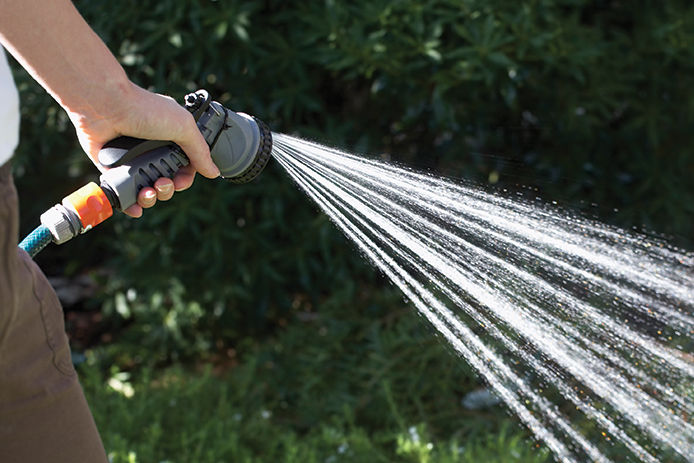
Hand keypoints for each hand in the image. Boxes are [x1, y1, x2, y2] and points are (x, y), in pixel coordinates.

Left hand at [67, 82, 218, 216]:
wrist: (105, 106)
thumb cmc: (144, 110)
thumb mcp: (183, 126)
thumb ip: (200, 151)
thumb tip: (214, 172)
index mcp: (171, 140)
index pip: (184, 168)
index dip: (185, 179)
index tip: (180, 180)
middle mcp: (152, 151)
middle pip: (166, 182)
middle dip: (167, 190)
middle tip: (162, 183)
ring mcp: (131, 161)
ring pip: (146, 190)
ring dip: (151, 199)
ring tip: (147, 193)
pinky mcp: (112, 168)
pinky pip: (123, 192)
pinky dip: (130, 204)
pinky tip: (135, 207)